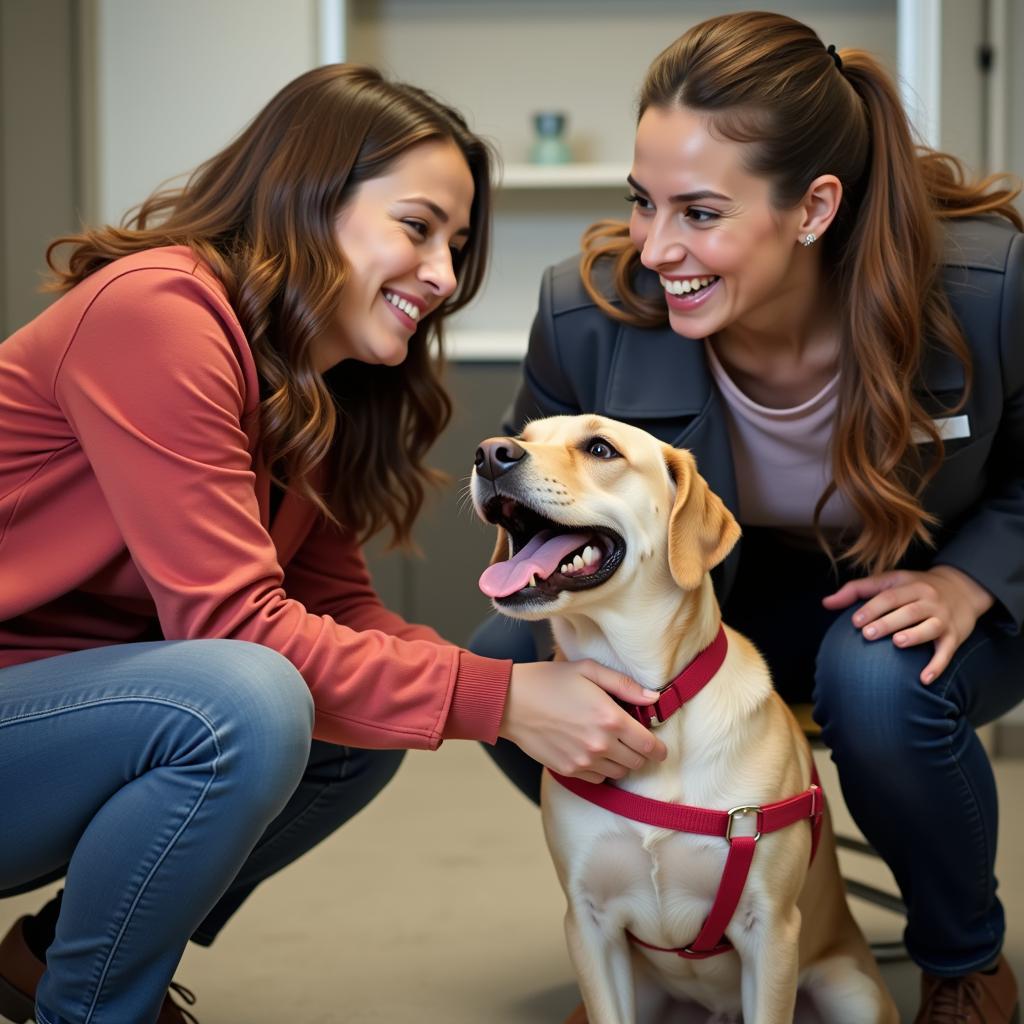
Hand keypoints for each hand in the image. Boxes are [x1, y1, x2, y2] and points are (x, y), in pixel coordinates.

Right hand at [500, 660, 667, 782]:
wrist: (510, 702)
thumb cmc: (549, 681)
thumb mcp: (588, 670)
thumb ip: (624, 685)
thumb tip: (654, 698)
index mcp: (610, 718)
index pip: (649, 745)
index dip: (659, 748)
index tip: (659, 746)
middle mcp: (600, 744)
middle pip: (637, 762)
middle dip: (640, 752)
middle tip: (631, 739)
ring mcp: (583, 761)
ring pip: (619, 772)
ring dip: (621, 761)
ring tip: (610, 743)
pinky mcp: (568, 770)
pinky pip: (598, 779)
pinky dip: (601, 769)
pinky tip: (592, 752)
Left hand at [822, 566, 993, 683]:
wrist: (962, 589)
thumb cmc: (914, 588)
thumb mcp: (888, 581)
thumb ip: (856, 590)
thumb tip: (825, 603)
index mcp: (909, 585)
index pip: (889, 595)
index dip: (872, 607)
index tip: (855, 622)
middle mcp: (928, 599)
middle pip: (908, 610)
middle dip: (888, 622)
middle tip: (868, 634)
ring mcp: (943, 617)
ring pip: (930, 626)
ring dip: (915, 635)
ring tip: (897, 643)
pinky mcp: (954, 635)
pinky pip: (947, 651)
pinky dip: (938, 665)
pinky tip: (924, 678)